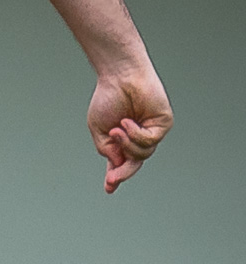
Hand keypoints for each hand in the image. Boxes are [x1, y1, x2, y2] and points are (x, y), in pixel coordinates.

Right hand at [88, 70, 173, 193]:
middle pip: (134, 163)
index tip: (109, 188)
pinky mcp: (163, 124)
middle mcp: (139, 136)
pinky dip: (136, 135)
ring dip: (127, 145)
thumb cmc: (108, 97)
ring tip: (117, 129)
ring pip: (142, 154)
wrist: (120, 75)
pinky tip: (127, 122)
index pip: (122, 162)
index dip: (116, 176)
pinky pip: (150, 141)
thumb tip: (118, 165)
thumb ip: (107, 149)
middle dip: (122, 172)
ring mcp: (152, 131)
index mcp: (123, 139)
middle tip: (112, 179)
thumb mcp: (100, 129)